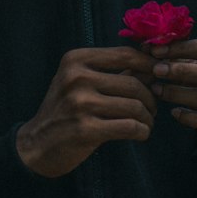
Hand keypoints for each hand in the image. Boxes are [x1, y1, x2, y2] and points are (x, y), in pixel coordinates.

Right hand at [16, 46, 156, 177]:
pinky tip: (141, 133)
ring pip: (135, 106)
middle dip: (151, 97)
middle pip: (134, 83)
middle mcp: (77, 77)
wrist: (36, 143)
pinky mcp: (85, 129)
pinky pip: (129, 127)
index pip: (125, 54)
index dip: (149, 64)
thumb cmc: (65, 109)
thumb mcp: (81, 82)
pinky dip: (142, 131)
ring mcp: (80, 103)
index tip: (160, 75)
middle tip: (153, 108)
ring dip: (148, 117)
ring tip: (147, 122)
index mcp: (76, 60)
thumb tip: (152, 63)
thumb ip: (113, 71)